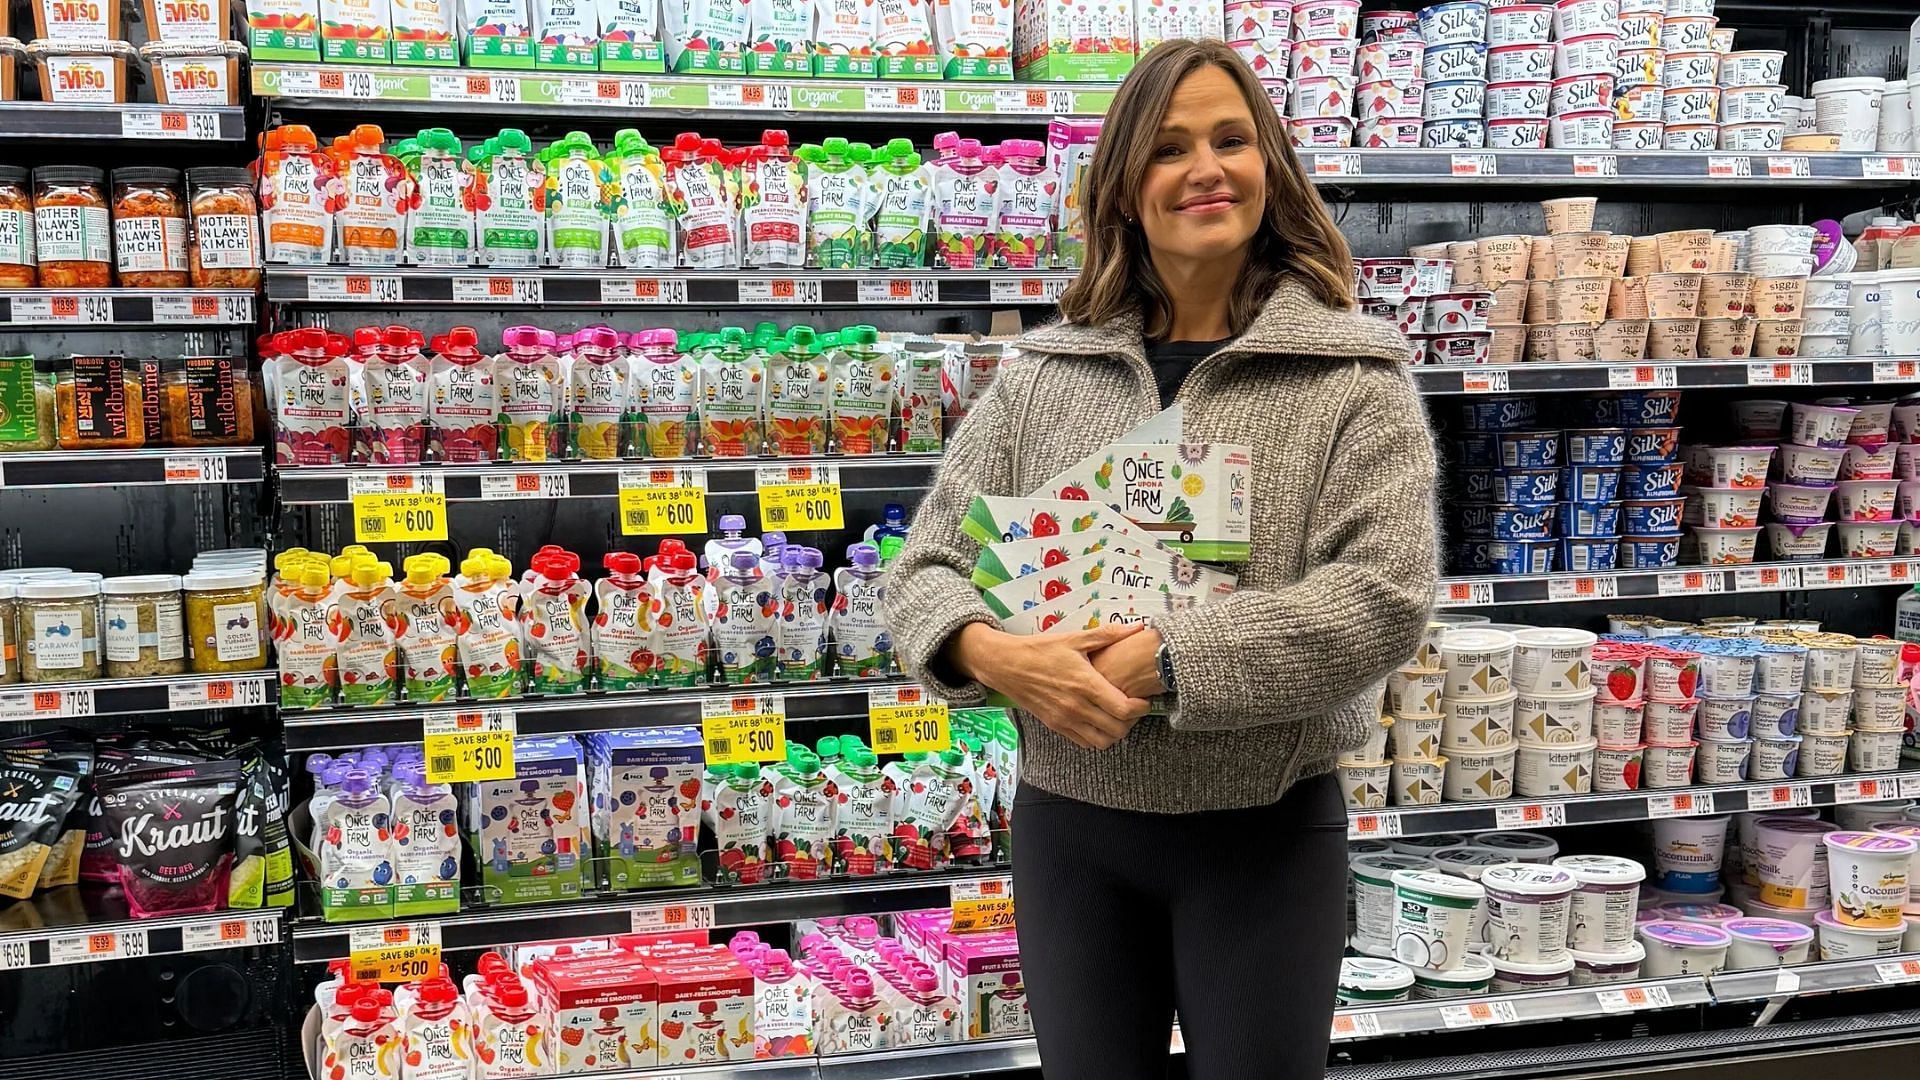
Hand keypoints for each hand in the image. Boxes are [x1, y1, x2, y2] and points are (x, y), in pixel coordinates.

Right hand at [947, 622, 1151, 749]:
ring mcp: (1065, 719)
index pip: (1124, 708)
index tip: (1143, 700)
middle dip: (1132, 722)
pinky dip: (1096, 737)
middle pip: (1117, 729)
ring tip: (1117, 717)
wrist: (1006, 665)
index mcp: (1085, 684)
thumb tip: (1136, 626)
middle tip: (1133, 709)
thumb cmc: (1040, 650)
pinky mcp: (1055, 726)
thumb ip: (1108, 635)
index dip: (1141, 708)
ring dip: (1115, 733)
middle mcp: (1077, 706)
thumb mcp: (1074, 639)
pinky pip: (1084, 742)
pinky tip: (1097, 720)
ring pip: (1102, 742)